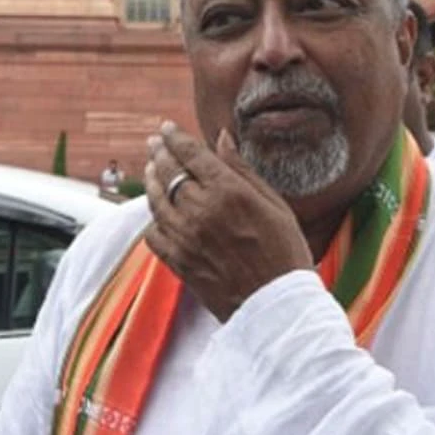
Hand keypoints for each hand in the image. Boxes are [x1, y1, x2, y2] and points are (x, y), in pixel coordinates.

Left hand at [144, 121, 312, 321]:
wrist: (277, 306)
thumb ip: (242, 170)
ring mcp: (186, 238)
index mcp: (229, 192)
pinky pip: (153, 234)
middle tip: (154, 143)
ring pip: (155, 200)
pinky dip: (152, 220)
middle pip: (168, 173)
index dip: (175, 138)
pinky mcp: (178, 262)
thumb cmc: (285, 253)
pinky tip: (156, 213)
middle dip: (159, 153)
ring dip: (150, 181)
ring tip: (150, 170)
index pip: (191, 155)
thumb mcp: (274, 204)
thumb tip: (222, 139)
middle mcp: (202, 211)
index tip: (167, 129)